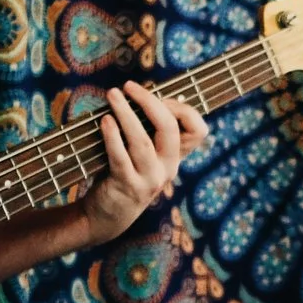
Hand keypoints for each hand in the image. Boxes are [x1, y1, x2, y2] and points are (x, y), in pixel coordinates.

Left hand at [79, 82, 208, 245]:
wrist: (107, 217)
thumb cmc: (121, 176)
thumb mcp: (143, 156)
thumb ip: (146, 131)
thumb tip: (135, 93)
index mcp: (175, 158)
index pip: (198, 131)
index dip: (183, 109)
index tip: (159, 97)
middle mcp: (168, 168)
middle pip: (170, 128)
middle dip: (150, 102)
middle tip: (129, 85)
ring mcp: (149, 179)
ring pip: (142, 140)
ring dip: (126, 113)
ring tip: (112, 95)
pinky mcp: (127, 186)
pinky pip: (120, 157)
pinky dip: (112, 136)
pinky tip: (105, 121)